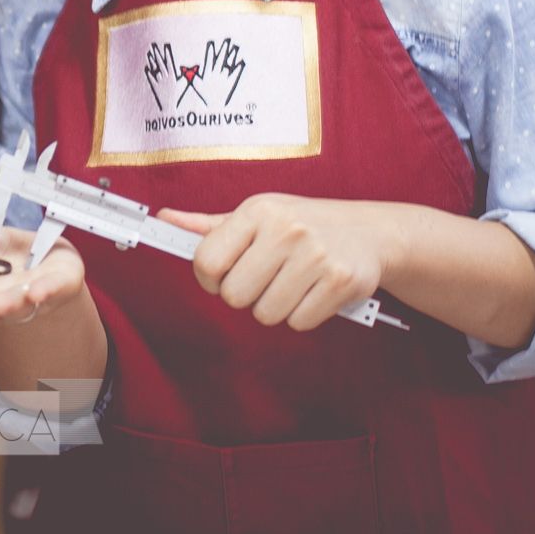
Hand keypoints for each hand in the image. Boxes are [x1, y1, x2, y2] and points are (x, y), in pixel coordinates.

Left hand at [160, 194, 395, 331]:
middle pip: (234, 295)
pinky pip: (298, 323)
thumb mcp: (258, 215)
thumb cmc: (302, 224)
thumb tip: (164, 219)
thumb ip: (209, 225)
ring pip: (265, 314)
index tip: (223, 275)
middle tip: (265, 278)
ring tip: (292, 283)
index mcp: (258, 210)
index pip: (206, 260)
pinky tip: (314, 292)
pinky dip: (303, 315)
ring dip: (275, 307)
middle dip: (245, 295)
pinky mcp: (340, 282)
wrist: (370, 232)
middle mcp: (286, 229)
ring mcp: (315, 255)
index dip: (209, 278)